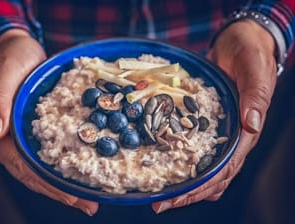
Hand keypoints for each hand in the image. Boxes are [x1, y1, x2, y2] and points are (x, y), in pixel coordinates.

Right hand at [0, 29, 97, 215]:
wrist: (18, 49)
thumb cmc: (10, 58)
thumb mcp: (4, 73)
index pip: (22, 166)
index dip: (47, 184)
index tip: (72, 197)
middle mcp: (5, 142)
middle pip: (33, 174)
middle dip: (60, 192)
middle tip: (88, 205)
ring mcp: (19, 139)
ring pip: (41, 169)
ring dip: (63, 185)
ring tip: (87, 199)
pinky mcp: (32, 132)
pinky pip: (47, 155)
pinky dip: (63, 167)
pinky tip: (78, 175)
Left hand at [152, 20, 276, 212]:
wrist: (240, 43)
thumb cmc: (251, 54)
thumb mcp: (255, 71)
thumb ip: (256, 97)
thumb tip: (251, 125)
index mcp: (246, 132)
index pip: (225, 168)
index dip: (202, 186)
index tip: (178, 198)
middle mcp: (231, 138)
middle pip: (212, 176)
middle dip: (188, 193)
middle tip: (160, 203)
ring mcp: (217, 133)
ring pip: (203, 167)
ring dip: (184, 183)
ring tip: (160, 193)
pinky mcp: (205, 124)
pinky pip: (194, 148)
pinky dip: (181, 161)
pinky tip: (165, 167)